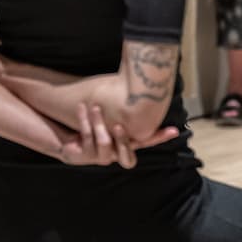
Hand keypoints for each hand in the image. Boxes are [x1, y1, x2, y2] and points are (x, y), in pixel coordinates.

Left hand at [59, 104, 180, 168]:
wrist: (67, 135)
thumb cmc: (93, 121)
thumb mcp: (111, 112)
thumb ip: (126, 107)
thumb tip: (143, 84)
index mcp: (126, 144)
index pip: (146, 142)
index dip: (159, 138)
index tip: (174, 130)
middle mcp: (115, 154)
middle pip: (127, 157)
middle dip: (122, 140)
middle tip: (118, 124)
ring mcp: (100, 157)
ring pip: (104, 143)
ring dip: (98, 123)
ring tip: (94, 107)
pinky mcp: (83, 156)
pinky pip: (87, 138)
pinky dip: (84, 121)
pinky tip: (83, 107)